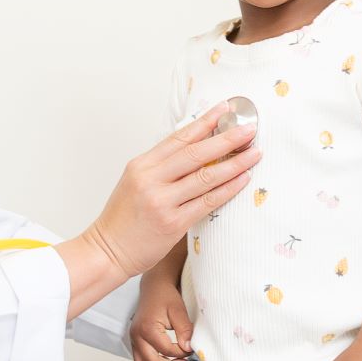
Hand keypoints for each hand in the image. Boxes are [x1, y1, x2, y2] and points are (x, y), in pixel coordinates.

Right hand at [79, 103, 259, 280]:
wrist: (107, 251)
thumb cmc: (124, 218)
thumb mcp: (135, 182)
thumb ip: (162, 166)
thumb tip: (197, 148)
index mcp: (142, 165)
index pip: (179, 137)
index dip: (205, 122)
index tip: (225, 109)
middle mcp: (151, 179)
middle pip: (196, 153)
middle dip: (226, 138)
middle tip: (249, 129)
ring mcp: (162, 201)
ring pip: (206, 176)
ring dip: (235, 163)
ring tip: (254, 153)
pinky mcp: (173, 223)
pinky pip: (207, 202)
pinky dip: (228, 189)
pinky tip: (243, 179)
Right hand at [128, 282, 193, 360]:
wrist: (154, 287)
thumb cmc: (165, 296)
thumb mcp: (179, 311)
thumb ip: (184, 330)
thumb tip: (188, 348)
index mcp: (147, 328)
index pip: (166, 350)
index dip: (181, 353)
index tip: (191, 349)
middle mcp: (137, 335)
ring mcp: (133, 339)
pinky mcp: (135, 341)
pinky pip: (141, 360)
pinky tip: (167, 360)